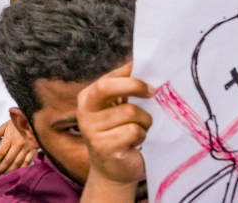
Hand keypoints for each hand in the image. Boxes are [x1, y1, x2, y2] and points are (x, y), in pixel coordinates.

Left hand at [0, 120, 36, 175]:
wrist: (34, 118)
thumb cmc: (18, 121)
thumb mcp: (6, 124)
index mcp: (10, 138)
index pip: (0, 153)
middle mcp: (18, 144)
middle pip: (8, 160)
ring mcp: (27, 148)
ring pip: (17, 163)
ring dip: (8, 171)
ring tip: (1, 175)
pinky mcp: (33, 150)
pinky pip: (27, 162)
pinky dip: (20, 169)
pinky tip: (15, 173)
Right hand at [79, 62, 153, 191]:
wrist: (114, 172)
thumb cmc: (121, 133)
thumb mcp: (120, 108)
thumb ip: (127, 88)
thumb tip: (144, 65)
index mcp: (87, 97)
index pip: (108, 77)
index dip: (131, 74)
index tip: (150, 79)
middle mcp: (84, 111)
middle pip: (107, 87)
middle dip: (134, 86)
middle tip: (153, 92)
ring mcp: (92, 130)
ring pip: (130, 111)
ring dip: (144, 121)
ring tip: (139, 130)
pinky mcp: (104, 146)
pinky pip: (134, 130)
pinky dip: (142, 135)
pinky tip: (135, 143)